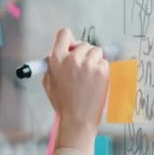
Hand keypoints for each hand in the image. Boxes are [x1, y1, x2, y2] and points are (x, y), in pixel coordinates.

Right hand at [42, 28, 109, 154]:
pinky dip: (102, 71)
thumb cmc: (63, 103)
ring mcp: (88, 64)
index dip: (69, 41)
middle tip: (83, 69)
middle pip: (83, 44)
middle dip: (84, 55)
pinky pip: (104, 62)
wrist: (77, 120)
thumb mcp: (49, 82)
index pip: (64, 34)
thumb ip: (53, 64)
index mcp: (56, 59)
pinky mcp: (102, 70)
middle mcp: (72, 58)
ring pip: (96, 52)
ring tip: (89, 80)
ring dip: (94, 62)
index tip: (72, 48)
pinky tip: (95, 84)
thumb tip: (63, 50)